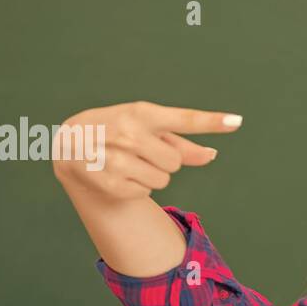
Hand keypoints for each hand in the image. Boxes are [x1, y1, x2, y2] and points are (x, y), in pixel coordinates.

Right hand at [52, 101, 241, 201]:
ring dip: (151, 175)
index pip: (183, 118)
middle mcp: (129, 133)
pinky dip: (137, 187)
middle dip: (164, 160)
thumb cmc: (117, 131)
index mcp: (142, 113)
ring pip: (164, 179)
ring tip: (127, 162)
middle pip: (176, 161)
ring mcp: (118, 159)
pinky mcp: (111, 182)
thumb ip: (181, 142)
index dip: (211, 122)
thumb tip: (211, 155)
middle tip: (140, 152)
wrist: (70, 145)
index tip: (237, 121)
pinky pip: (146, 192)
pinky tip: (117, 174)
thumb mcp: (146, 128)